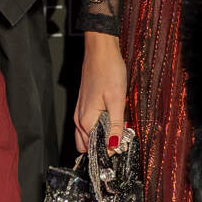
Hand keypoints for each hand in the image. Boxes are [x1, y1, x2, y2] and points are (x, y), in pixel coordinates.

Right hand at [74, 32, 129, 154]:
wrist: (101, 51)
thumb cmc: (108, 71)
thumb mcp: (117, 100)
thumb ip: (115, 126)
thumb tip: (114, 147)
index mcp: (86, 120)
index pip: (93, 148)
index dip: (108, 151)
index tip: (121, 146)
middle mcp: (79, 118)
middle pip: (87, 145)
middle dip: (102, 147)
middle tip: (119, 139)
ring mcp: (80, 111)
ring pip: (87, 135)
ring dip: (101, 136)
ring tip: (117, 127)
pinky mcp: (85, 105)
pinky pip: (89, 124)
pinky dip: (99, 126)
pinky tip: (111, 117)